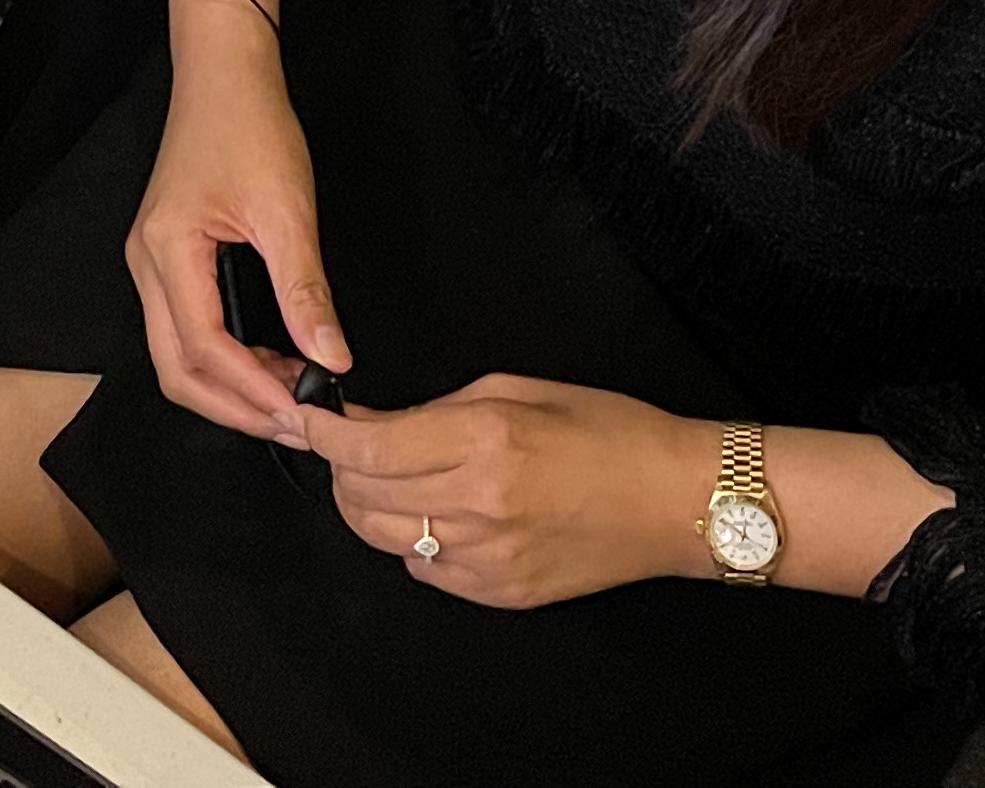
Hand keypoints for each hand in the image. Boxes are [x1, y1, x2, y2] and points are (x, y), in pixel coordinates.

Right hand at [124, 35, 346, 440]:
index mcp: (167, 251)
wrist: (226, 72)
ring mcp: (152, 262)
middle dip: (234, 407)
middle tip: (296, 424)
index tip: (301, 415)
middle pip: (176, 369)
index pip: (201, 349)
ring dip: (229, 388)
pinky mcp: (168, 258)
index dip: (251, 392)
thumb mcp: (287, 210)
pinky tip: (268, 361)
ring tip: (289, 398)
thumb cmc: (250, 124)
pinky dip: (224, 359)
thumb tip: (331, 359)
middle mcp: (146, 264)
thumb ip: (305, 292)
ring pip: (177, 355)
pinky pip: (185, 329)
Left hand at [298, 376, 713, 608]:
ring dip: (369, 507)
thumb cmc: (610, 433)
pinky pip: (425, 569)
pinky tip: (438, 515)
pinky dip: (414, 541)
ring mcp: (487, 560)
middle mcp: (478, 506)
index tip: (311, 418)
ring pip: (383, 539)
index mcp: (482, 443)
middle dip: (341, 469)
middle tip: (350, 444)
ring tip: (387, 479)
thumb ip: (439, 409)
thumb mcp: (517, 389)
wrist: (673, 500)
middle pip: (360, 499)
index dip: (325, 433)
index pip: (367, 448)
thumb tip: (380, 422)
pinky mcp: (500, 594)